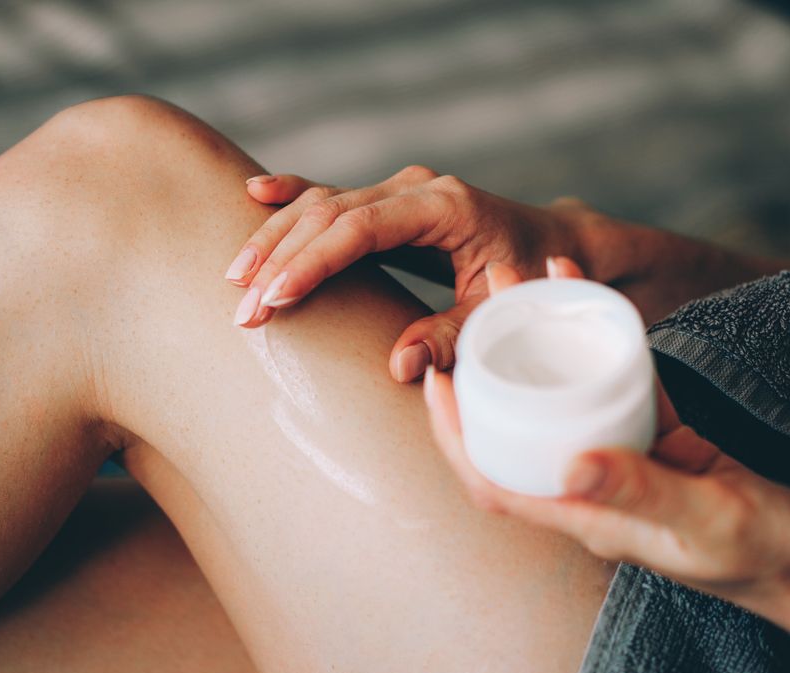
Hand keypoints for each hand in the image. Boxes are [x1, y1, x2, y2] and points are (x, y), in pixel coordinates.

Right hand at [226, 168, 592, 381]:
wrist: (552, 240)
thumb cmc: (529, 274)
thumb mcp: (499, 308)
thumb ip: (453, 335)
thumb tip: (399, 366)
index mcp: (445, 206)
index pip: (362, 228)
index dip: (315, 261)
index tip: (278, 297)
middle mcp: (417, 188)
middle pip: (332, 213)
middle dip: (282, 258)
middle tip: (246, 308)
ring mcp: (401, 190)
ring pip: (323, 202)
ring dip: (277, 236)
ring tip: (237, 277)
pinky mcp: (390, 201)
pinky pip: (333, 196)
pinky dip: (293, 197)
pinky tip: (254, 193)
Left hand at [423, 256, 789, 620]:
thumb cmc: (766, 553)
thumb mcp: (708, 521)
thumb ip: (642, 491)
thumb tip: (568, 464)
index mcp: (587, 518)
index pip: (495, 481)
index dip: (455, 434)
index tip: (438, 376)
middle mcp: (592, 489)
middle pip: (520, 425)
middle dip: (494, 361)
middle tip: (488, 288)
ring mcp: (623, 461)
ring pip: (563, 396)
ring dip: (543, 340)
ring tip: (531, 277)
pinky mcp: (658, 439)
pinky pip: (617, 384)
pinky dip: (602, 342)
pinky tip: (596, 298)